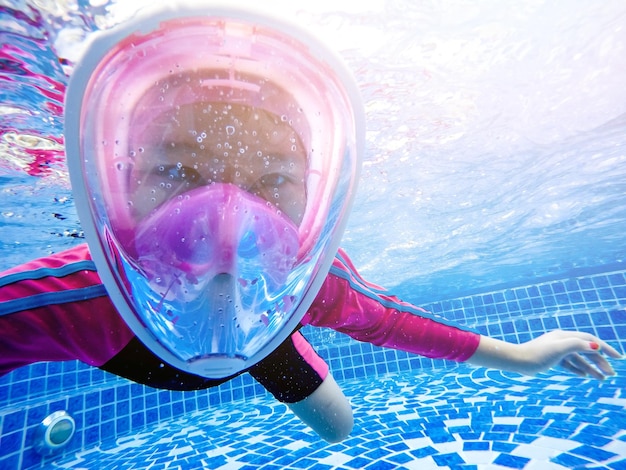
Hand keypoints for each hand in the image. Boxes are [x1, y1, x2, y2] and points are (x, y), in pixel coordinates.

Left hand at [467, 330, 622, 379]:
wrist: (518, 361)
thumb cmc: (538, 355)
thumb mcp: (560, 349)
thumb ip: (578, 346)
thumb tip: (596, 345)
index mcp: (565, 336)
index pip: (590, 339)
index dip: (605, 348)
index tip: (618, 358)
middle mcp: (561, 341)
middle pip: (585, 350)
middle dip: (599, 361)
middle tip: (610, 374)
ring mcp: (555, 350)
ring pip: (578, 358)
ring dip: (590, 367)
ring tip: (602, 379)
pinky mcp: (550, 359)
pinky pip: (568, 364)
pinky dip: (578, 369)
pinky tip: (585, 376)